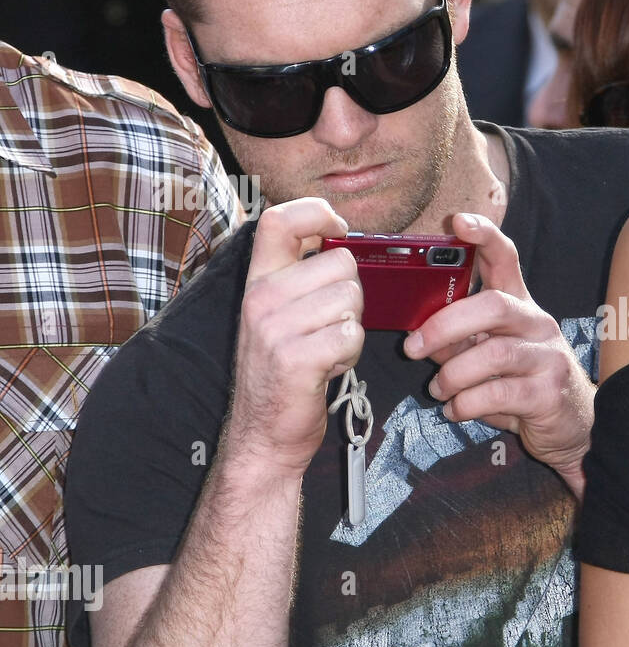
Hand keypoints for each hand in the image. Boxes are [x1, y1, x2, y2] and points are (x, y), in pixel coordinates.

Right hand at [229, 199, 363, 475]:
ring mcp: (275, 328)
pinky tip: (329, 367)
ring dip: (351, 328)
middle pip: (341, 264)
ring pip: (351, 300)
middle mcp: (261, 298)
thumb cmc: (283, 371)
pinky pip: (351, 335)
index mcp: (258, 281)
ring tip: (326, 349)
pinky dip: (350, 353)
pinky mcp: (296, 358)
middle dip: (351, 296)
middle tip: (328, 326)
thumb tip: (338, 237)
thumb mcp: (280, 313)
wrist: (264, 433)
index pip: (279, 219)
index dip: (316, 213)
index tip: (339, 227)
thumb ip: (301, 275)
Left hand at [403, 213, 594, 495]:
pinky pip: (498, 393)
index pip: (506, 258)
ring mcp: (548, 357)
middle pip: (493, 305)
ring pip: (493, 353)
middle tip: (413, 348)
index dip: (484, 236)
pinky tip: (456, 410)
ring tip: (438, 391)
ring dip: (452, 375)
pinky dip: (466, 404)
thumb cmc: (521, 384)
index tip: (458, 222)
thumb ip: (459, 341)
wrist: (572, 427)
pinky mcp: (548, 393)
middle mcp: (538, 323)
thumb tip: (419, 336)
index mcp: (520, 306)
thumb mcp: (488, 355)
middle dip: (444, 325)